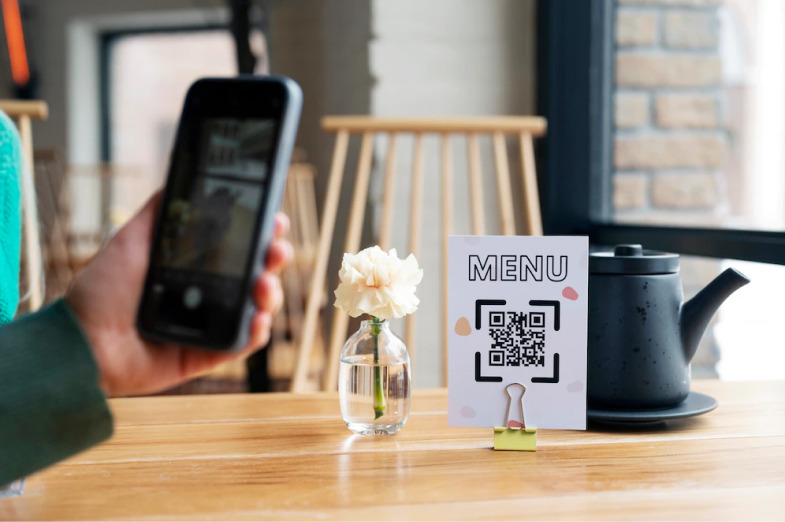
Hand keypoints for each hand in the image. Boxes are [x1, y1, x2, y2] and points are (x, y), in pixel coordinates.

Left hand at [65, 191, 291, 396]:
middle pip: (257, 272)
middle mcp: (208, 292)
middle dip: (274, 257)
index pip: (238, 246)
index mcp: (193, 265)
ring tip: (263, 284)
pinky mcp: (210, 353)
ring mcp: (211, 323)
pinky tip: (257, 318)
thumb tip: (180, 178)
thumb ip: (159, 212)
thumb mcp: (130, 240)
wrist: (84, 341)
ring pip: (258, 305)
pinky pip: (245, 343)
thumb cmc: (101, 291)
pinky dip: (258, 331)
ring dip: (271, 292)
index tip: (273, 218)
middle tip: (276, 250)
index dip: (260, 232)